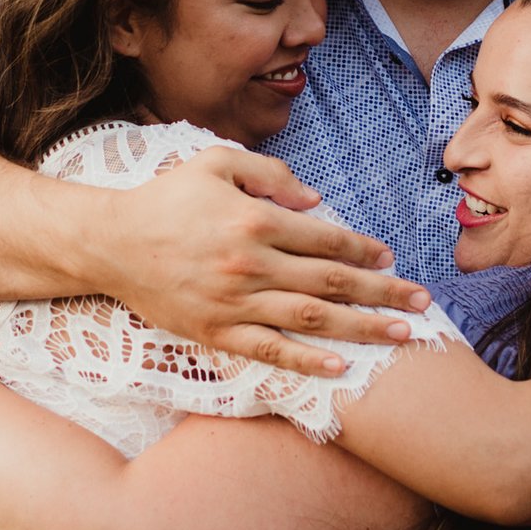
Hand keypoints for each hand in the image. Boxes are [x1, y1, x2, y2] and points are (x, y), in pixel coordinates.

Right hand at [111, 146, 432, 376]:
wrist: (108, 242)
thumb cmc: (165, 198)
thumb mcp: (215, 162)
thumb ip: (270, 175)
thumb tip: (318, 201)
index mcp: (254, 221)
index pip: (325, 239)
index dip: (364, 250)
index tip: (391, 258)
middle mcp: (250, 264)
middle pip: (330, 282)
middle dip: (382, 292)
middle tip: (422, 302)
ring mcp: (233, 302)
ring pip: (309, 319)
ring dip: (360, 328)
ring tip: (399, 336)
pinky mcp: (214, 331)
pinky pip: (268, 350)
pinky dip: (306, 360)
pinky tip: (340, 366)